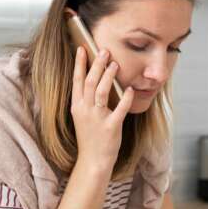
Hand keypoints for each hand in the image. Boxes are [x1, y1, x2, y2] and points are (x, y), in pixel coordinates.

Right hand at [71, 47, 133, 171]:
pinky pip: (119, 109)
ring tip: (115, 64)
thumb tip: (95, 78)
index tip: (82, 48)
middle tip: (104, 51)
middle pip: (89, 82)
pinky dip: (126, 98)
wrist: (93, 160)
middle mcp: (85, 110)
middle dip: (96, 65)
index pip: (76, 80)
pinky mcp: (111, 127)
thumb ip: (86, 99)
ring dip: (108, 77)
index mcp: (77, 106)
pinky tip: (130, 89)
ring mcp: (98, 119)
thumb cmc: (90, 136)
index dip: (79, 63)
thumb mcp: (82, 116)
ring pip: (101, 92)